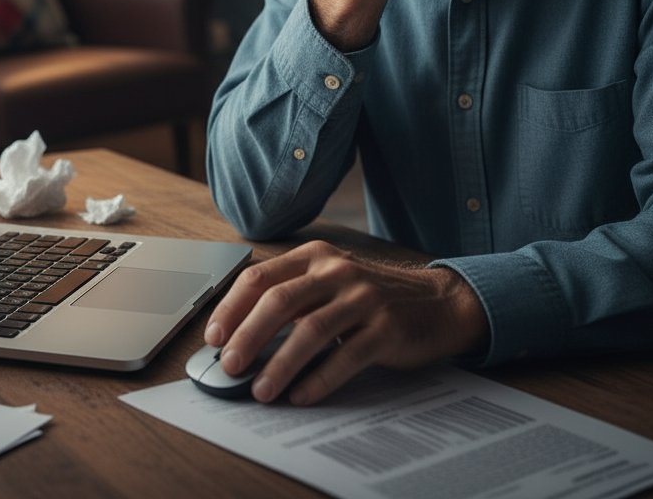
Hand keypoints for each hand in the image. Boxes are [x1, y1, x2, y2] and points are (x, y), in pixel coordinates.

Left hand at [203, 240, 489, 404]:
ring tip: (261, 390)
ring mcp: (363, 297)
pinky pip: (346, 356)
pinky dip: (319, 379)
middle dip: (247, 336)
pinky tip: (301, 395)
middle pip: (279, 301)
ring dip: (280, 364)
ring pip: (310, 330)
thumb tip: (240, 335)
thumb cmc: (371, 296)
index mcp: (314, 256)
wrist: (439, 302)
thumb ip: (292, 297)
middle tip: (229, 365)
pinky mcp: (387, 327)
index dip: (232, 308)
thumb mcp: (330, 281)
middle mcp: (336, 270)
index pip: (260, 277)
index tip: (214, 337)